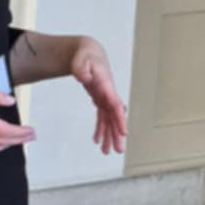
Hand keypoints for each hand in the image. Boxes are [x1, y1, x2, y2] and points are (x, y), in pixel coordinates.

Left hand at [70, 37, 126, 155]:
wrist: (87, 52)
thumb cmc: (85, 55)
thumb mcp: (81, 59)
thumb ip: (81, 68)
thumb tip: (84, 78)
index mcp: (106, 85)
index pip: (115, 104)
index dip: (120, 118)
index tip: (124, 132)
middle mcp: (108, 93)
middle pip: (115, 116)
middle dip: (117, 133)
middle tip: (118, 150)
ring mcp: (105, 97)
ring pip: (109, 120)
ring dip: (109, 136)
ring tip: (107, 151)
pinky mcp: (100, 99)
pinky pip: (102, 117)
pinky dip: (100, 129)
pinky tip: (97, 140)